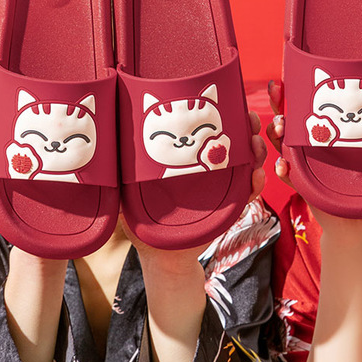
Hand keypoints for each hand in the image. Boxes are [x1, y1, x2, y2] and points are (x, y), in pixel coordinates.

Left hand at [124, 109, 266, 269]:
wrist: (161, 257)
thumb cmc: (144, 222)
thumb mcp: (131, 191)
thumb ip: (125, 170)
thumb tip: (106, 138)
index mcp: (191, 159)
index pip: (212, 131)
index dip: (227, 116)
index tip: (234, 104)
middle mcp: (211, 170)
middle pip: (237, 142)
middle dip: (248, 128)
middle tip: (250, 121)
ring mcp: (223, 188)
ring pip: (248, 164)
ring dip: (256, 153)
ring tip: (255, 147)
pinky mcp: (229, 208)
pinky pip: (247, 193)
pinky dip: (255, 185)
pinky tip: (256, 177)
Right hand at [266, 80, 361, 235]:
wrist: (358, 227)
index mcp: (324, 136)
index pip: (305, 110)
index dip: (292, 94)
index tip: (285, 80)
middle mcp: (310, 148)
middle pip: (287, 122)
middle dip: (277, 105)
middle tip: (275, 90)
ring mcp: (303, 167)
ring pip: (281, 146)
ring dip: (276, 135)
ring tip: (279, 127)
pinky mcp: (302, 187)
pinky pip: (288, 177)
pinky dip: (283, 171)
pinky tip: (283, 165)